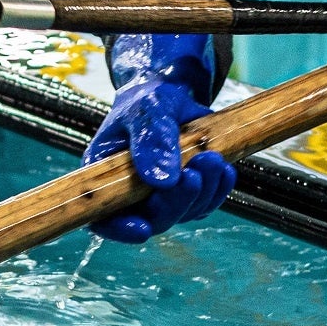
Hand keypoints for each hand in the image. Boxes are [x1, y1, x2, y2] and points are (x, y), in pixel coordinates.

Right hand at [84, 31, 234, 243]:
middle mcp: (131, 194)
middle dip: (177, 202)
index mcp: (106, 177)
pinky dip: (218, 189)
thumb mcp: (147, 110)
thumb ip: (152, 141)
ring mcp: (161, 197)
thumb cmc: (147, 101)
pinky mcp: (187, 193)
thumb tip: (163, 180)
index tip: (142, 230)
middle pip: (152, 219)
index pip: (103, 217)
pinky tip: (223, 167)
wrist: (170, 95)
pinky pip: (205, 204)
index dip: (119, 229)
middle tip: (195, 172)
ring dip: (204, 190)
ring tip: (212, 158)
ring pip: (184, 213)